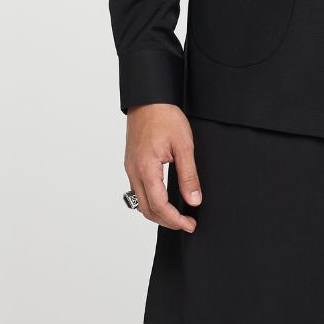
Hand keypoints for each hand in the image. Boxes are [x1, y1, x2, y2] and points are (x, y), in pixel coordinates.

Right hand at [124, 103, 200, 232]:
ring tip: (177, 216)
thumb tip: (193, 200)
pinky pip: (137, 191)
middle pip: (147, 209)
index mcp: (146, 168)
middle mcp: (134, 171)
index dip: (175, 219)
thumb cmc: (165, 117)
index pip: (159, 205)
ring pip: (140, 202)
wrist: (148, 99)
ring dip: (157, 214)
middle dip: (167, 221)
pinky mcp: (131, 164)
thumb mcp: (184, 146)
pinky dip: (150, 202)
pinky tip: (164, 201)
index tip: (189, 224)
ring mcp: (130, 168)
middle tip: (187, 224)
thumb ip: (189, 176)